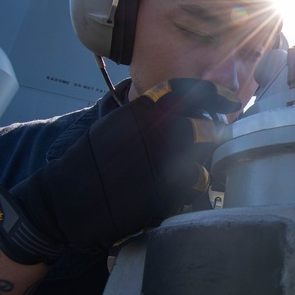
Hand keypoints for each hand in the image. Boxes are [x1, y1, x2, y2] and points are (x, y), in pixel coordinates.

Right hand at [0, 79, 240, 263]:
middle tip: (211, 142)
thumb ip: (145, 111)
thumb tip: (176, 96)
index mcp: (142, 113)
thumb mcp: (113, 123)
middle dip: (213, 135)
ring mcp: (162, 170)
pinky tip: (179, 193)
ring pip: (205, 163)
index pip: (192, 92)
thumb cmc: (88, 161)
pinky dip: (191, 192)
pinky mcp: (164, 200)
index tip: (230, 99)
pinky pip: (193, 193)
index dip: (216, 94)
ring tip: (191, 171)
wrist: (64, 202)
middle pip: (207, 128)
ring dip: (203, 166)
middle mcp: (156, 136)